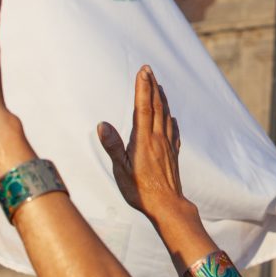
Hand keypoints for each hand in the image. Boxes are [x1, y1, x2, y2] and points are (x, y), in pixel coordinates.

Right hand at [97, 66, 191, 224]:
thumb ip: (113, 147)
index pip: (143, 108)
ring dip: (161, 99)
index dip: (143, 88)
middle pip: (156, 107)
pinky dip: (171, 119)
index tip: (143, 71)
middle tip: (149, 70)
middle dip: (152, 86)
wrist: (168, 206)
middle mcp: (158, 139)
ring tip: (159, 86)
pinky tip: (172, 118)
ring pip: (166, 116)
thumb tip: (102, 125)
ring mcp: (167, 146)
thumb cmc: (141, 191)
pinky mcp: (173, 154)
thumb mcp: (121, 170)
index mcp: (144, 140)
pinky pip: (173, 131)